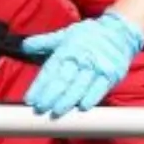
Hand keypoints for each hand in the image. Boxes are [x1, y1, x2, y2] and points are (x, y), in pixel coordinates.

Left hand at [22, 11, 143, 117]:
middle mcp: (81, 58)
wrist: (119, 31)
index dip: (39, 85)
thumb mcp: (64, 35)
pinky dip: (91, 98)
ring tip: (56, 112)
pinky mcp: (111, 73)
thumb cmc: (88, 36)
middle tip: (40, 109)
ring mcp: (97, 66)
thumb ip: (44, 42)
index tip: (30, 99)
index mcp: (67, 49)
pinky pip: (100, 87)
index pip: (50, 70)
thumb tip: (24, 45)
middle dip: (50, 96)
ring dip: (68, 100)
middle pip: (63, 80)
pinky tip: (82, 107)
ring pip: (79, 86)